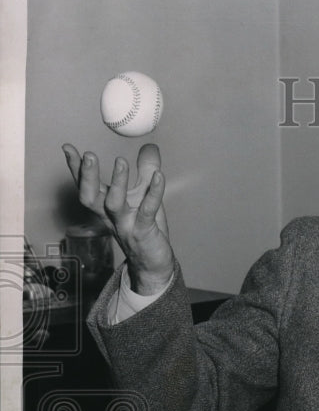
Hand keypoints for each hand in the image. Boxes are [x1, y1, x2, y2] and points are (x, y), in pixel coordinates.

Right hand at [62, 143, 174, 293]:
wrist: (153, 263)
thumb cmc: (145, 229)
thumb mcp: (144, 196)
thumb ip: (146, 171)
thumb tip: (150, 147)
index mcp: (105, 207)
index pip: (86, 186)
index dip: (76, 169)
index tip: (68, 148)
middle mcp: (110, 216)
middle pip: (90, 197)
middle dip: (87, 176)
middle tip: (88, 155)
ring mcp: (126, 224)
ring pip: (114, 204)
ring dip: (116, 182)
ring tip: (121, 161)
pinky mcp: (144, 231)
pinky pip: (147, 211)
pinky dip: (153, 193)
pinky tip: (159, 176)